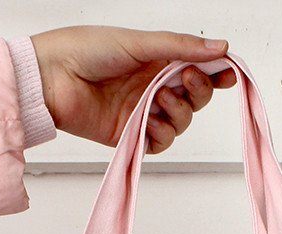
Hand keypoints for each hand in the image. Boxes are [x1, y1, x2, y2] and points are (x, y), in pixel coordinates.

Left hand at [29, 26, 236, 153]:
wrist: (52, 78)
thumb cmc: (86, 50)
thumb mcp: (140, 42)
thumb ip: (181, 47)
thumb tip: (221, 48)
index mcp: (156, 60)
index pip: (196, 69)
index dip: (215, 74)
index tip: (228, 74)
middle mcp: (152, 86)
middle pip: (194, 99)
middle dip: (198, 91)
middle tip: (188, 81)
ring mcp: (143, 112)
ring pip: (180, 123)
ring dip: (178, 111)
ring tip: (159, 98)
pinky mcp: (131, 135)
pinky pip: (160, 143)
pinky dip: (162, 133)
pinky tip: (151, 118)